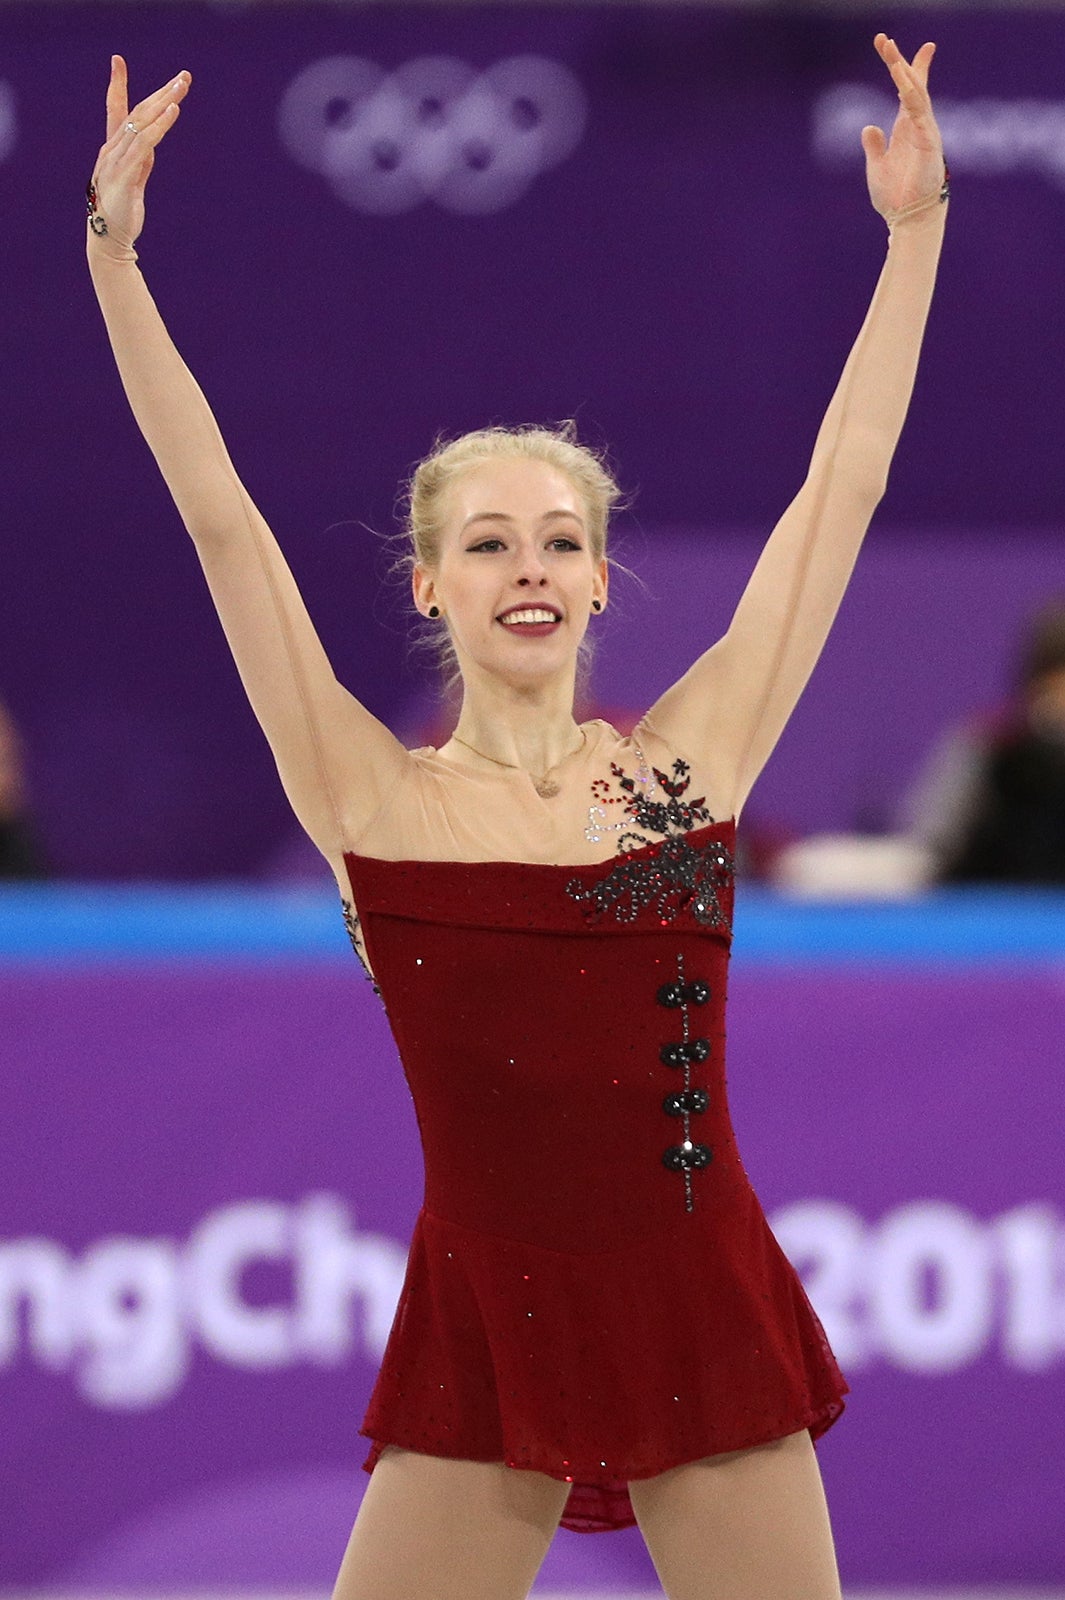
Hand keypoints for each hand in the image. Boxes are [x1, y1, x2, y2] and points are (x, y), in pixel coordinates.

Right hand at [88, 55, 190, 245]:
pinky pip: (145, 142)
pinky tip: (173, 111)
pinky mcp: (125, 173)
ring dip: (165, 101)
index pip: (115, 109)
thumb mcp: (134, 179)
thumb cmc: (121, 211)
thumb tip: (152, 141)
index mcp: (113, 149)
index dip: (116, 84)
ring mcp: (117, 159)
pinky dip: (160, 125)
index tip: (118, 60)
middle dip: (161, 91)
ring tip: (183, 86)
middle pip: (138, 111)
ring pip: (142, 121)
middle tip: (184, 76)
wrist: (109, 239)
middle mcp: (112, 148)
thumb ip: (141, 159)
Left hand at [860, 34, 944, 218]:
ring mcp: (926, 133)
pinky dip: (912, 99)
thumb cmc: (895, 197)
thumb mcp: (877, 166)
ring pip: (916, 95)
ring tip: (890, 55)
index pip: (907, 91)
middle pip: (911, 85)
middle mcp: (918, 125)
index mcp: (906, 129)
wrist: (908, 219)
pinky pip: (920, 116)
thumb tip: (868, 127)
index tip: (895, 46)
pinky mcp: (929, 144)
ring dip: (903, 74)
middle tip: (884, 40)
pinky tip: (903, 83)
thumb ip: (874, 145)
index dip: (905, 67)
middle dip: (898, 61)